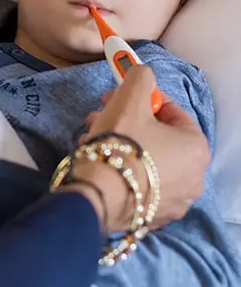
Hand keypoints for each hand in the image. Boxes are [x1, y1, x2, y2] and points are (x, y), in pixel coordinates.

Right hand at [75, 66, 209, 229]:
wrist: (98, 194)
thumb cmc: (120, 143)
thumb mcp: (130, 98)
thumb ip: (140, 77)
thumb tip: (142, 72)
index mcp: (196, 148)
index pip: (172, 111)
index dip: (143, 98)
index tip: (120, 95)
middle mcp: (193, 178)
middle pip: (156, 136)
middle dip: (126, 119)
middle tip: (102, 113)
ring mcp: (173, 200)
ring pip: (144, 158)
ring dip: (118, 141)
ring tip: (92, 136)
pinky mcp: (151, 215)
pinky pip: (137, 181)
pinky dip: (120, 167)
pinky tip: (98, 159)